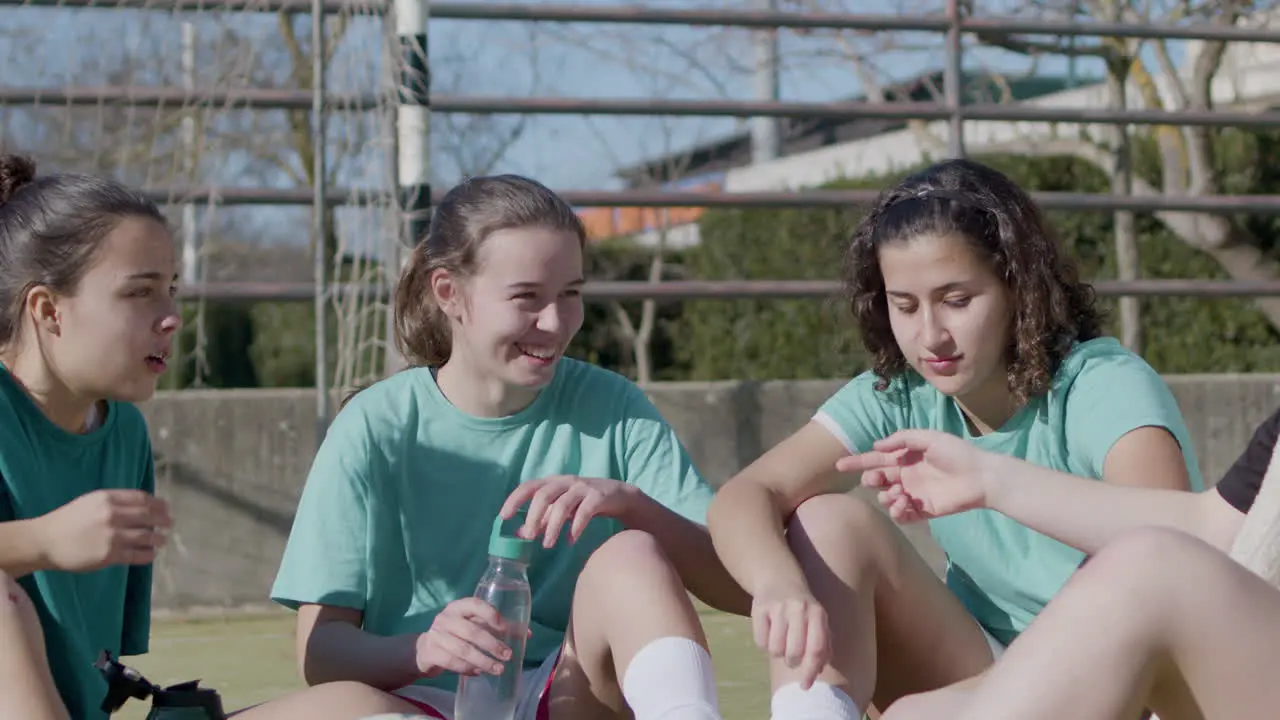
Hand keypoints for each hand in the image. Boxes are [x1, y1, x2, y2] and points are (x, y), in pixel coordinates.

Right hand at [36, 489, 171, 571]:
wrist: (45, 541)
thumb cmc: (69, 520)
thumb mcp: (91, 501)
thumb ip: (116, 501)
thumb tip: (144, 504)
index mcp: (108, 499)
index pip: (143, 499)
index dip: (158, 504)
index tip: (166, 509)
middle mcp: (113, 515)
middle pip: (148, 516)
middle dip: (163, 520)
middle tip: (170, 524)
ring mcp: (112, 536)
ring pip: (146, 536)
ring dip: (158, 538)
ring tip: (162, 540)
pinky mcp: (110, 555)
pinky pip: (137, 555)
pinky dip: (149, 554)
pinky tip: (151, 554)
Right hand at [415, 597, 520, 678]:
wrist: (425, 649)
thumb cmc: (456, 634)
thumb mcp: (472, 625)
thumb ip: (496, 628)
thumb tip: (527, 634)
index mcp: (458, 607)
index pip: (475, 604)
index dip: (491, 615)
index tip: (505, 628)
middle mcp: (446, 618)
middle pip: (472, 631)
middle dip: (492, 644)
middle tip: (508, 655)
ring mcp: (437, 635)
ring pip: (463, 649)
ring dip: (483, 661)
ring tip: (499, 669)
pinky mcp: (432, 652)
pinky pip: (453, 662)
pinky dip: (468, 669)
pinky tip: (479, 673)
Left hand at [500, 476, 636, 547]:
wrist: (618, 495)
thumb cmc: (583, 502)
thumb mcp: (560, 509)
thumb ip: (541, 519)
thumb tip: (519, 534)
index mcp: (553, 482)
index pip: (529, 486)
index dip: (515, 499)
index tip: (504, 516)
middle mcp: (566, 482)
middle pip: (544, 495)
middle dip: (533, 516)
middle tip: (529, 537)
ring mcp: (583, 488)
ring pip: (562, 505)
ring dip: (553, 526)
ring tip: (548, 544)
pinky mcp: (598, 497)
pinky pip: (584, 512)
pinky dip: (576, 527)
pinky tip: (570, 541)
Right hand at [751, 584, 830, 689]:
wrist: (778, 579)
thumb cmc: (803, 609)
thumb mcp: (818, 621)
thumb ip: (823, 645)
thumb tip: (818, 670)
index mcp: (817, 614)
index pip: (816, 649)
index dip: (811, 671)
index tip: (805, 685)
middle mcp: (798, 609)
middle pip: (794, 653)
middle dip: (793, 661)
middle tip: (792, 655)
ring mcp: (777, 607)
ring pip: (775, 650)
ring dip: (778, 652)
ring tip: (781, 640)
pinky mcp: (759, 608)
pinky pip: (760, 642)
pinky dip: (764, 644)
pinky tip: (769, 632)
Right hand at [834, 429, 996, 522]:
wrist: (980, 477)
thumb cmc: (957, 453)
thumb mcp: (929, 437)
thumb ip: (902, 439)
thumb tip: (877, 446)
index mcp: (905, 458)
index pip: (876, 459)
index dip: (857, 462)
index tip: (839, 465)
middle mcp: (906, 476)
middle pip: (877, 480)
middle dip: (871, 480)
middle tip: (875, 480)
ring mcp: (913, 494)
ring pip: (886, 499)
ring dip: (885, 497)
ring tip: (898, 494)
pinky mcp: (923, 510)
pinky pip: (901, 515)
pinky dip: (897, 512)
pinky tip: (903, 504)